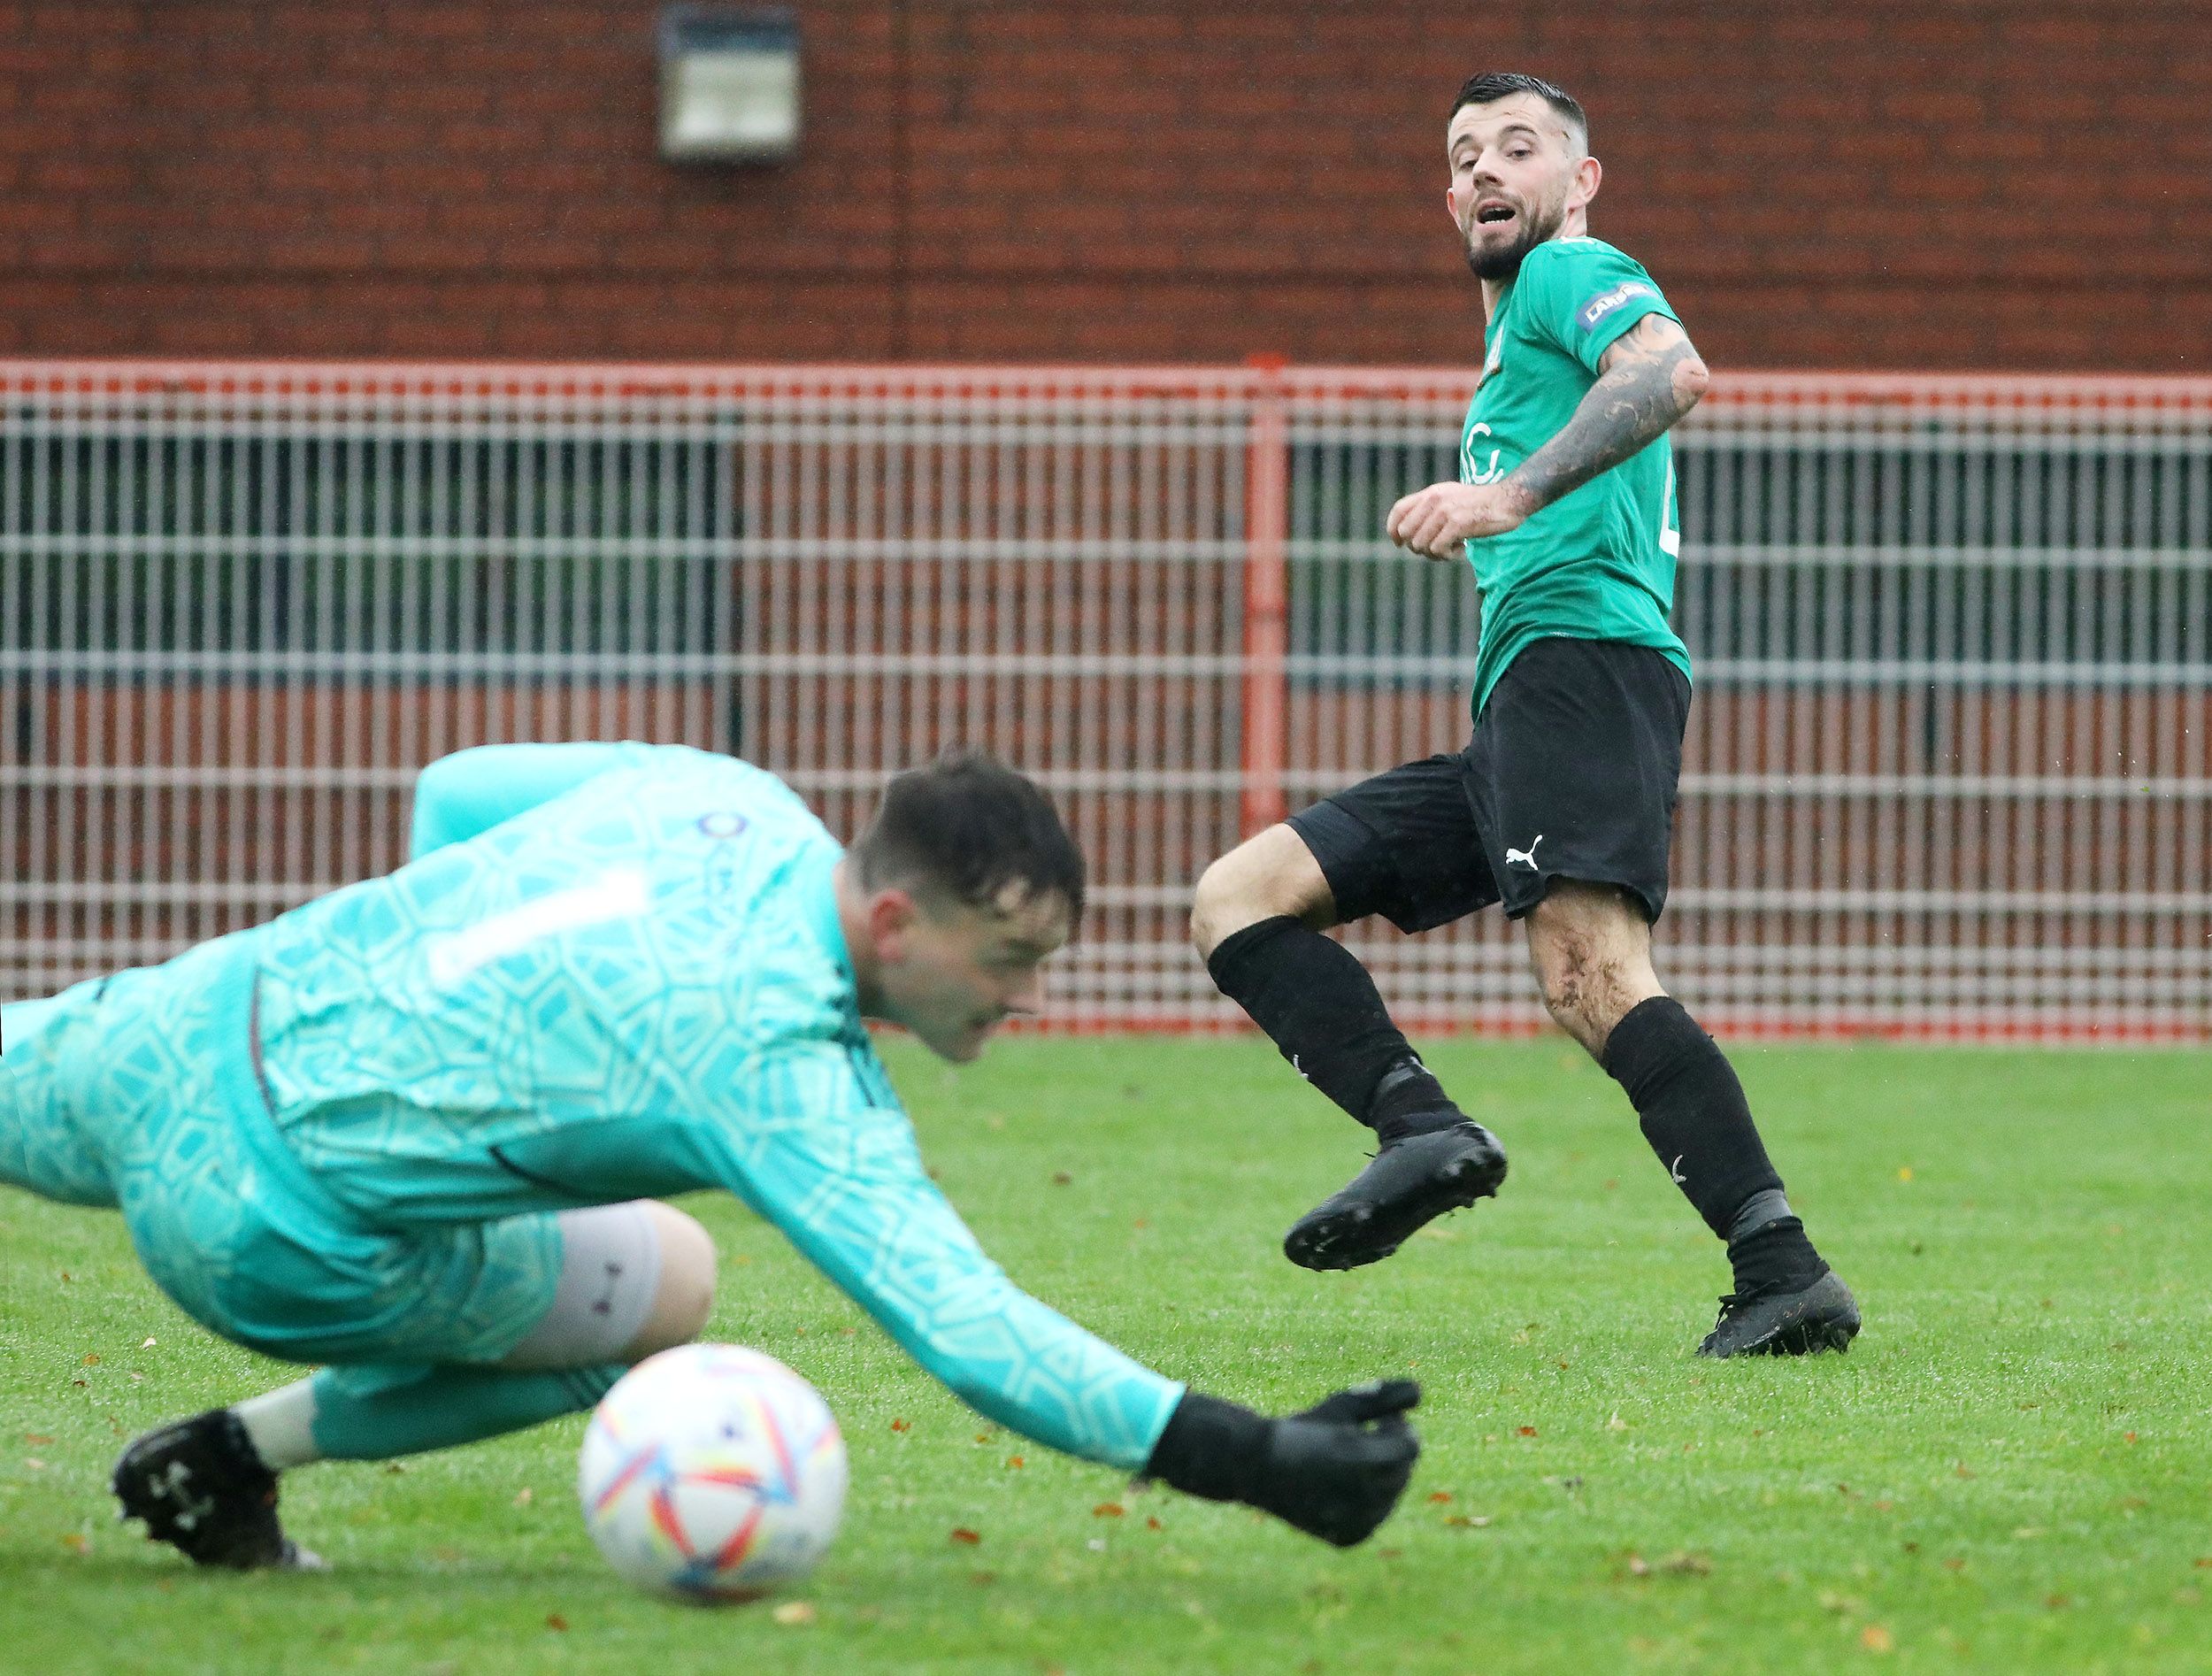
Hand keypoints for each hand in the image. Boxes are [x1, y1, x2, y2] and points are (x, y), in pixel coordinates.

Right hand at [1141, 1381, 1421, 1546]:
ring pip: (1390, 1496)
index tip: (1381, 1417)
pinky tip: (1346, 1483)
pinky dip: (1369, 1500)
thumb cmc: (1303, 1428)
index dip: (1399, 1428)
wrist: (1256, 1467)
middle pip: (1401, 1472)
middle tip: (1363, 1434)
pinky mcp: (1347, 1538)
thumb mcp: (1341, 1405)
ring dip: (1380, 1474)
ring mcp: (1354, 1523)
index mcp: (1358, 1459)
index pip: (1409, 1448)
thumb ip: (1382, 1397)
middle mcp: (1360, 1497)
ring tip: (1351, 1456)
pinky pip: (1375, 1517)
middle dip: (1390, 1450)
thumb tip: (1420, 1390)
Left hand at [1386, 481, 1532, 558]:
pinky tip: (1460, 550)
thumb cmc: (1481, 504)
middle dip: (1417, 547)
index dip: (1393, 530)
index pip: (1398, 510)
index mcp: (1431, 493)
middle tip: (1436, 549)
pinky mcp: (1458, 524)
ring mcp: (1446, 511)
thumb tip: (1409, 533)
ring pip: (1420, 544)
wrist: (1508, 499)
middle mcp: (1435, 500)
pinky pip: (1437, 549)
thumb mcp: (1451, 497)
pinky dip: (1447, 555)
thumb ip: (1431, 508)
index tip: (1399, 544)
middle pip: (1406, 532)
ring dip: (1434, 554)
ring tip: (1451, 550)